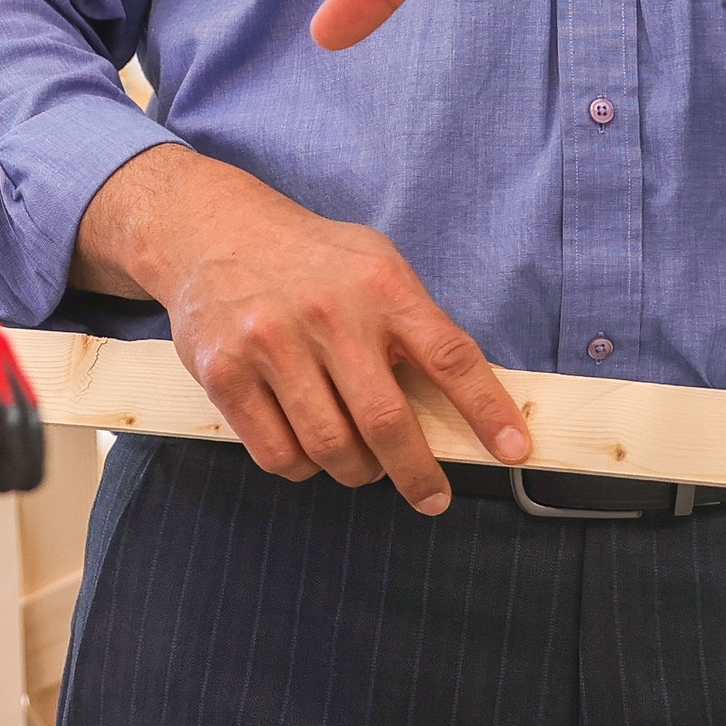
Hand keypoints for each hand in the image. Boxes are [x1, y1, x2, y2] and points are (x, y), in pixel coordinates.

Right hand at [74, 145, 526, 514]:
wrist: (210, 229)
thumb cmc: (310, 259)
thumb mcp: (375, 265)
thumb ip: (414, 326)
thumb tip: (465, 408)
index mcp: (379, 283)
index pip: (448, 355)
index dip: (487, 410)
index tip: (515, 452)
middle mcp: (327, 311)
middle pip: (386, 421)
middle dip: (418, 475)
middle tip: (432, 496)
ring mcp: (270, 342)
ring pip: (331, 449)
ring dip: (355, 471)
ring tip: (358, 460)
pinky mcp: (223, 372)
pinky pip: (277, 455)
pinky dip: (302, 467)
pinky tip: (306, 446)